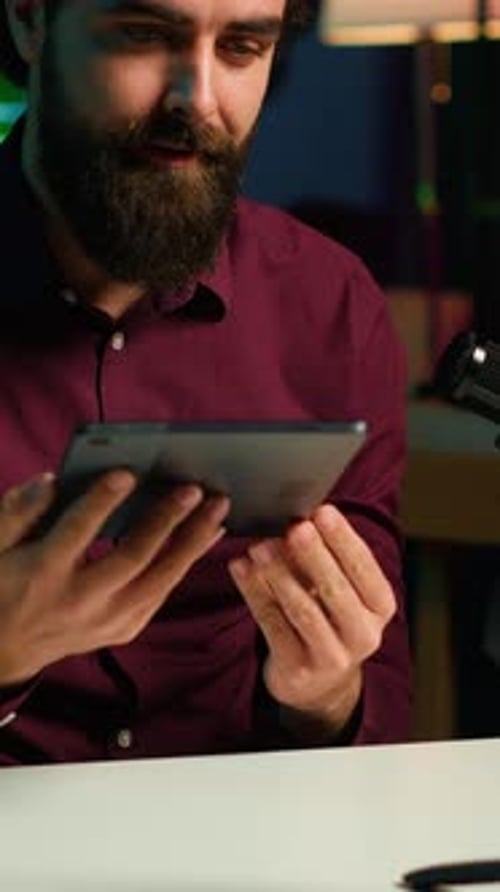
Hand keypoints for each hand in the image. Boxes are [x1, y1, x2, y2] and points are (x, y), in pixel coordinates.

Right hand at [0, 470, 228, 686]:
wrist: (6, 650)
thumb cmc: (3, 582)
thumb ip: (18, 510)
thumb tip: (52, 481)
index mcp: (43, 573)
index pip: (77, 533)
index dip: (103, 502)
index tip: (128, 473)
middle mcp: (80, 600)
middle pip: (132, 557)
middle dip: (166, 521)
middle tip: (193, 490)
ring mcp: (106, 621)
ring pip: (160, 579)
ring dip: (193, 542)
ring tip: (218, 508)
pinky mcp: (124, 629)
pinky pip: (163, 593)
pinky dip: (187, 562)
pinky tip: (208, 534)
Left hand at [228, 504, 395, 741]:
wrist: (318, 683)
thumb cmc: (329, 618)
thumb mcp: (339, 590)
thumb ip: (324, 558)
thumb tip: (298, 519)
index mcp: (380, 607)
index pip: (364, 569)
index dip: (343, 539)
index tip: (323, 511)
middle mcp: (363, 634)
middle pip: (336, 589)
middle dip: (313, 555)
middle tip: (294, 527)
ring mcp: (331, 656)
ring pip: (302, 609)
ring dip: (278, 573)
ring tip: (259, 545)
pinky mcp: (297, 668)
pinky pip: (271, 623)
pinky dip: (253, 592)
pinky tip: (240, 567)